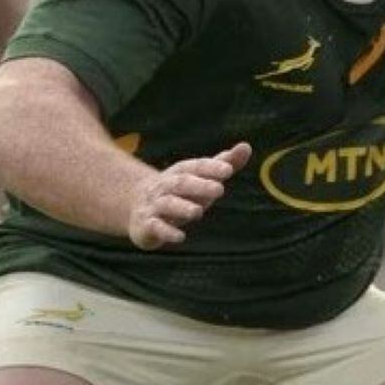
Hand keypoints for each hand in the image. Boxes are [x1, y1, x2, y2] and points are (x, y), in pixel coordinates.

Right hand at [127, 142, 251, 249]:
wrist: (138, 207)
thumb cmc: (183, 191)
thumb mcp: (203, 177)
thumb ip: (225, 163)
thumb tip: (246, 146)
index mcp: (181, 172)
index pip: (196, 167)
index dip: (212, 167)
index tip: (229, 170)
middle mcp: (165, 186)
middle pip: (181, 183)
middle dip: (199, 186)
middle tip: (219, 189)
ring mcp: (154, 205)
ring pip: (167, 204)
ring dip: (181, 207)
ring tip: (197, 212)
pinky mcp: (147, 225)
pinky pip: (155, 227)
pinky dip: (167, 232)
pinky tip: (180, 237)